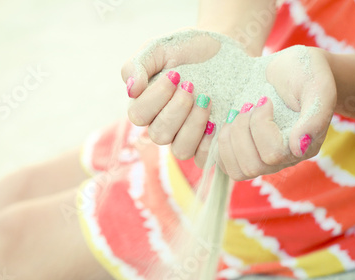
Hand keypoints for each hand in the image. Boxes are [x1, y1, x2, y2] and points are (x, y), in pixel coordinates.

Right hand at [121, 29, 220, 162]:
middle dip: (176, 110)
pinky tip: (217, 119)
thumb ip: (137, 65)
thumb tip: (132, 90)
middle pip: (159, 135)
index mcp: (146, 105)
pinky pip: (203, 157)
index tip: (175, 75)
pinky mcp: (208, 141)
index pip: (138, 115)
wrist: (222, 47)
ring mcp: (186, 135)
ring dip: (193, 126)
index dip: (155, 98)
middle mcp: (163, 125)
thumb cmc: (186, 48)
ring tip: (205, 99)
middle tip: (191, 86)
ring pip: (181, 150)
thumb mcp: (158, 48)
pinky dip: (209, 142)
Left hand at [216, 47, 336, 180]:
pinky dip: (217, 144)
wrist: (288, 68)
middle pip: (252, 166)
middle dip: (241, 131)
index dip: (261, 126)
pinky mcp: (242, 154)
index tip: (263, 100)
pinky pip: (223, 165)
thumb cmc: (306, 74)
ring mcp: (260, 159)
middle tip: (246, 107)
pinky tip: (224, 122)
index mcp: (302, 148)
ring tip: (234, 115)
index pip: (273, 154)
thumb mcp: (317, 87)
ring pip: (235, 171)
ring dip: (228, 139)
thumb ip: (316, 116)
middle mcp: (282, 160)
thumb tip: (299, 148)